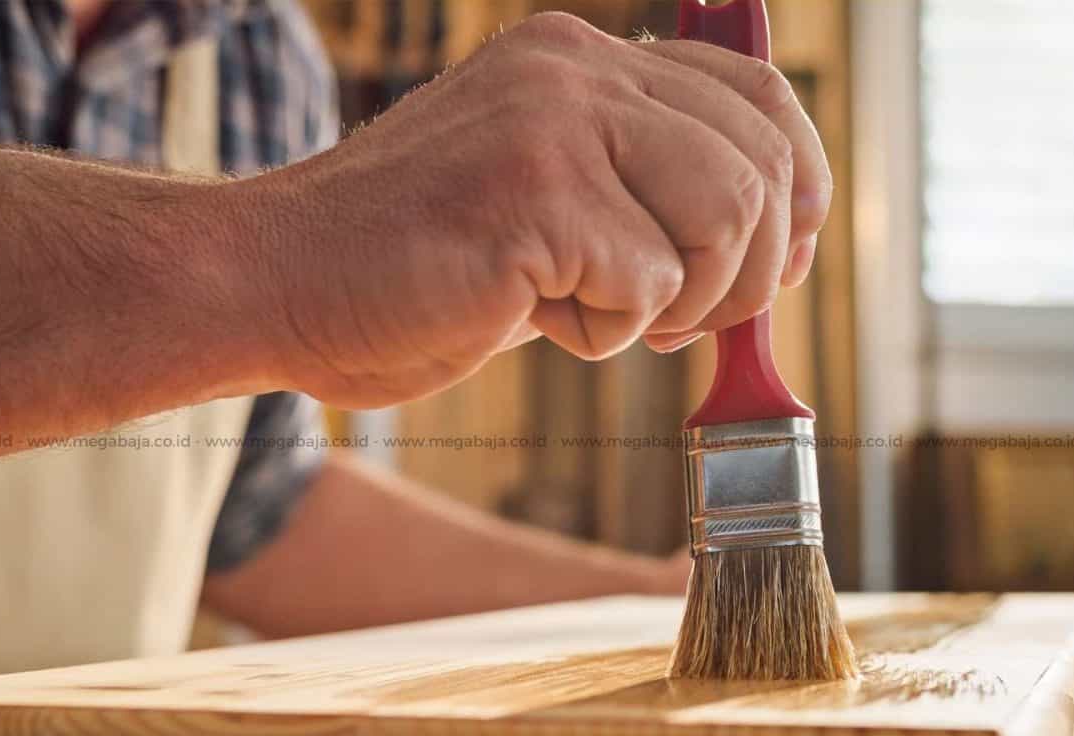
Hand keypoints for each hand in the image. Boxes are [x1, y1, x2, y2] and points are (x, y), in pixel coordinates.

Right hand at [235, 12, 831, 407]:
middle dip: (750, 270)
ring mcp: (552, 123)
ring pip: (728, 218)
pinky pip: (649, 287)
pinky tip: (529, 319)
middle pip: (761, 162)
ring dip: (685, 303)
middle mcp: (574, 69)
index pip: (754, 90)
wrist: (276, 285)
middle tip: (679, 320)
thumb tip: (775, 240)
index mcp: (578, 60)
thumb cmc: (407, 268)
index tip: (787, 255)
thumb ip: (639, 196)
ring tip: (600, 318)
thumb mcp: (544, 206)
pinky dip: (606, 336)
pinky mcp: (532, 194)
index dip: (797, 179)